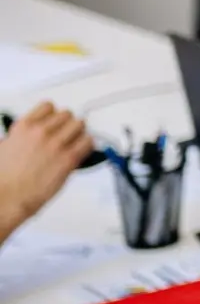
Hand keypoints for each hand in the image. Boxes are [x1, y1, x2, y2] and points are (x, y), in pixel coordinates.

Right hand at [0, 102, 92, 236]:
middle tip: (66, 136)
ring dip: (79, 133)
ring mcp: (55, 144)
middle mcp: (40, 132)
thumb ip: (22, 137)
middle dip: (67, 125)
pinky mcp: (68, 158)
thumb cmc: (4, 179)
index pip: (48, 106)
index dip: (54, 115)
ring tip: (75, 144)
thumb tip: (31, 136)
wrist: (6, 197)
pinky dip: (87, 146)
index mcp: (23, 127)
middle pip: (67, 115)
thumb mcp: (6, 148)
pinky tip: (81, 152)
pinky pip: (88, 142)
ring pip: (80, 124)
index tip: (55, 122)